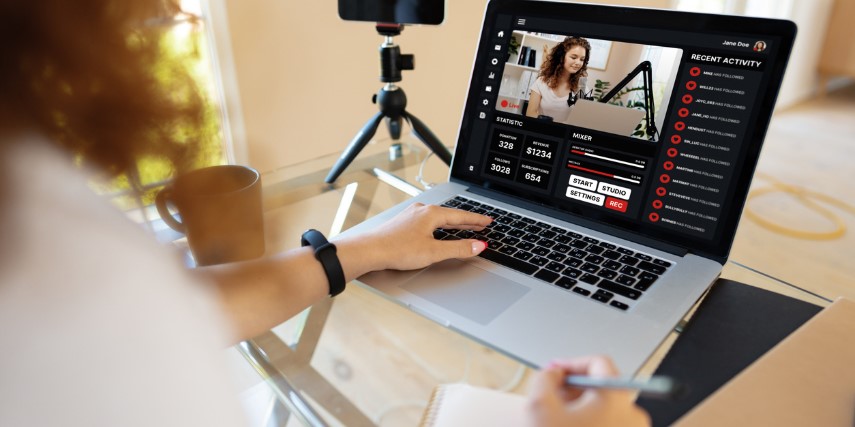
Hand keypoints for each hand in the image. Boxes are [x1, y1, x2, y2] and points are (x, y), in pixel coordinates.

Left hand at [333, 202, 491, 275]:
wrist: (370, 250)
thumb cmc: (397, 250)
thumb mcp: (433, 252)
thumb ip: (458, 249)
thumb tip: (478, 246)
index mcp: (431, 214)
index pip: (461, 216)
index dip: (477, 220)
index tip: (488, 221)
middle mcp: (422, 210)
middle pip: (451, 215)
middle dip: (467, 221)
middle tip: (481, 224)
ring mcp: (412, 215)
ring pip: (439, 218)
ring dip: (453, 223)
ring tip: (464, 227)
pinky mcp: (404, 223)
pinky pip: (429, 221)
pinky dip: (440, 225)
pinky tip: (438, 230)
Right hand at [526, 356, 649, 426]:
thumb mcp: (538, 407)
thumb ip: (544, 378)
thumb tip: (552, 372)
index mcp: (616, 398)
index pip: (598, 363)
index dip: (571, 363)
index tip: (554, 371)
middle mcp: (632, 414)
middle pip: (602, 385)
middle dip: (573, 387)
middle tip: (551, 396)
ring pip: (605, 406)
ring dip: (579, 406)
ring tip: (557, 417)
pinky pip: (610, 422)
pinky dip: (589, 420)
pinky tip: (568, 426)